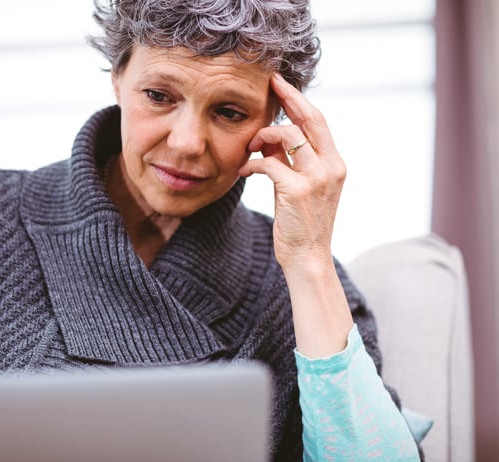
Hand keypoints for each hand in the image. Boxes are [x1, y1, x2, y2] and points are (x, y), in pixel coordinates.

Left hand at [239, 73, 344, 271]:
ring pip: (288, 136)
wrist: (307, 258)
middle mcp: (331, 167)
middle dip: (288, 98)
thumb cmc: (301, 223)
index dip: (299, 100)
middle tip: (269, 85)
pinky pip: (269, 163)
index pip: (319, 121)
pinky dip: (253, 163)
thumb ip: (289, 160)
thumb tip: (268, 136)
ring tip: (250, 146)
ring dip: (263, 135)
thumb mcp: (299, 186)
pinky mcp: (297, 191)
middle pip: (310, 119)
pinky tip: (245, 171)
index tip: (281, 84)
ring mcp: (316, 178)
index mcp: (335, 164)